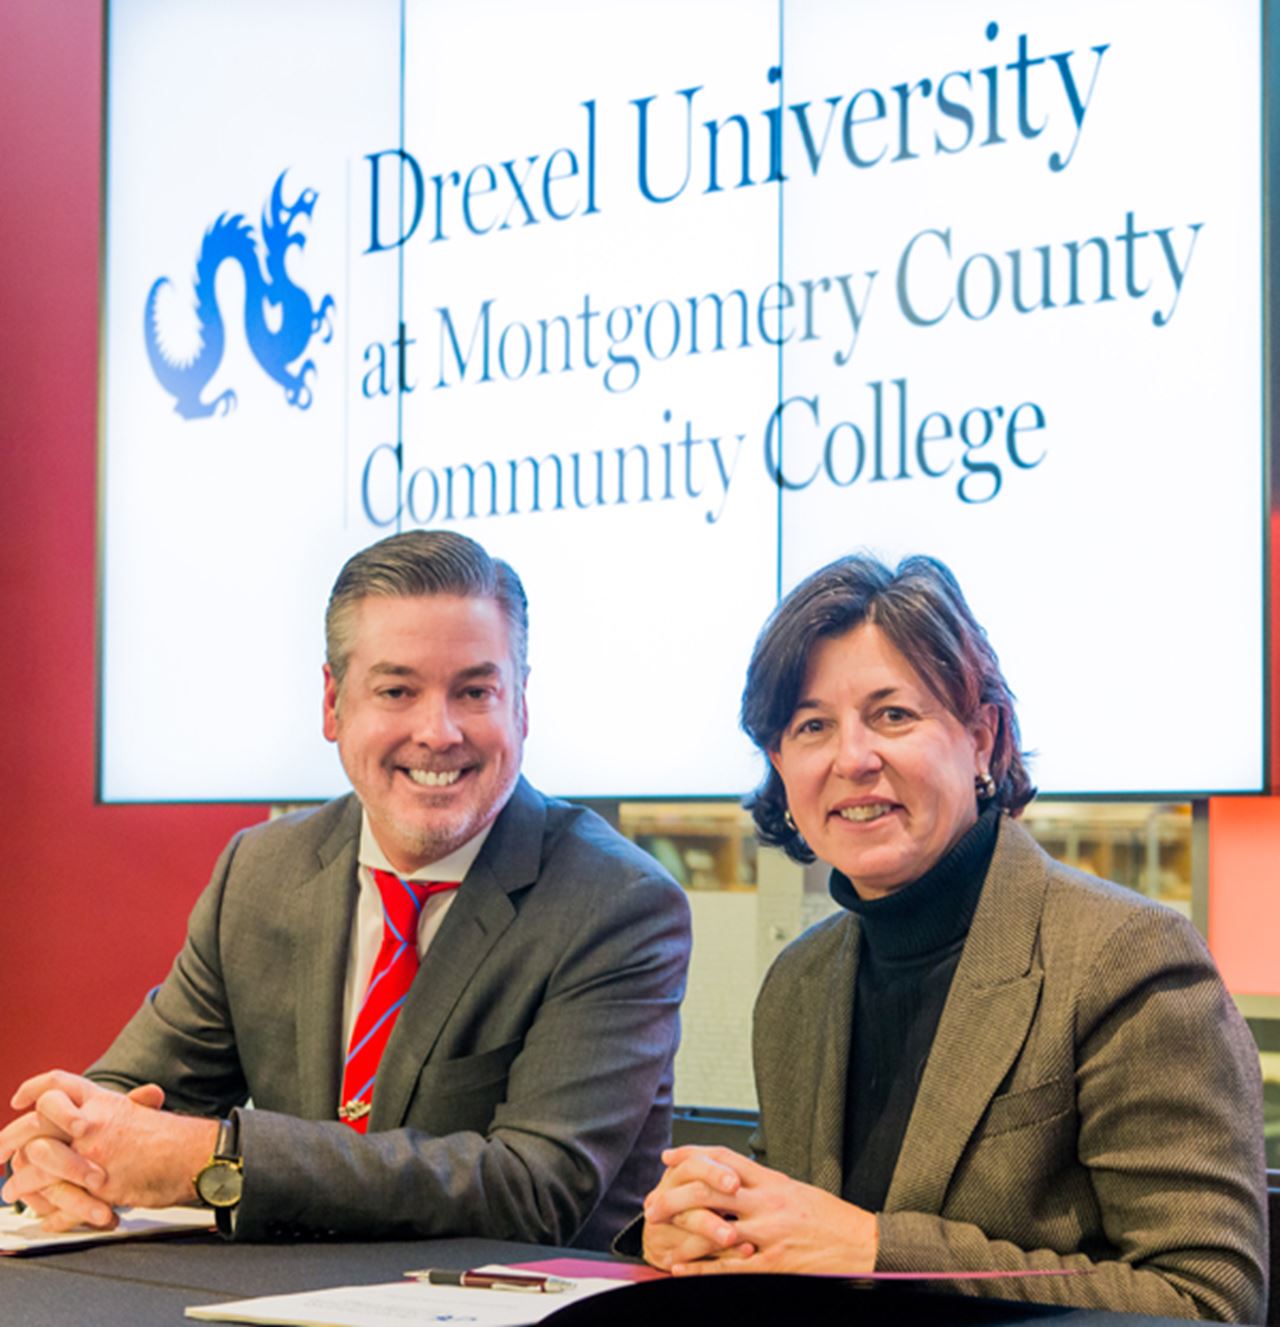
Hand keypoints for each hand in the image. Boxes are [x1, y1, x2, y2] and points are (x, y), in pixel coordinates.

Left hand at [1, 1072, 213, 1225]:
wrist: (195, 1156)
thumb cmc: (173, 1137)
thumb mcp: (142, 1113)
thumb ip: (124, 1107)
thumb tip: (129, 1098)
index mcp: (103, 1100)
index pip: (59, 1083)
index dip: (34, 1088)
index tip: (18, 1100)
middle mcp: (93, 1121)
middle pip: (35, 1121)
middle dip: (7, 1139)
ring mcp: (93, 1152)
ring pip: (36, 1161)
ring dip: (19, 1180)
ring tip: (12, 1191)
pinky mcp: (97, 1184)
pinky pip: (56, 1197)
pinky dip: (45, 1209)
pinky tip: (40, 1213)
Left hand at [645, 1146, 878, 1275]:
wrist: (863, 1245)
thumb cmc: (831, 1220)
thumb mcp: (796, 1191)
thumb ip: (764, 1186)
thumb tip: (735, 1180)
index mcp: (772, 1181)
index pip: (724, 1160)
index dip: (693, 1155)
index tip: (669, 1157)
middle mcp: (767, 1202)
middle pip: (709, 1190)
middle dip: (675, 1196)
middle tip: (652, 1203)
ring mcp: (769, 1234)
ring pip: (714, 1227)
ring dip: (681, 1231)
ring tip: (658, 1234)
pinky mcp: (774, 1263)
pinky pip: (730, 1267)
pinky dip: (701, 1268)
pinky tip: (681, 1267)